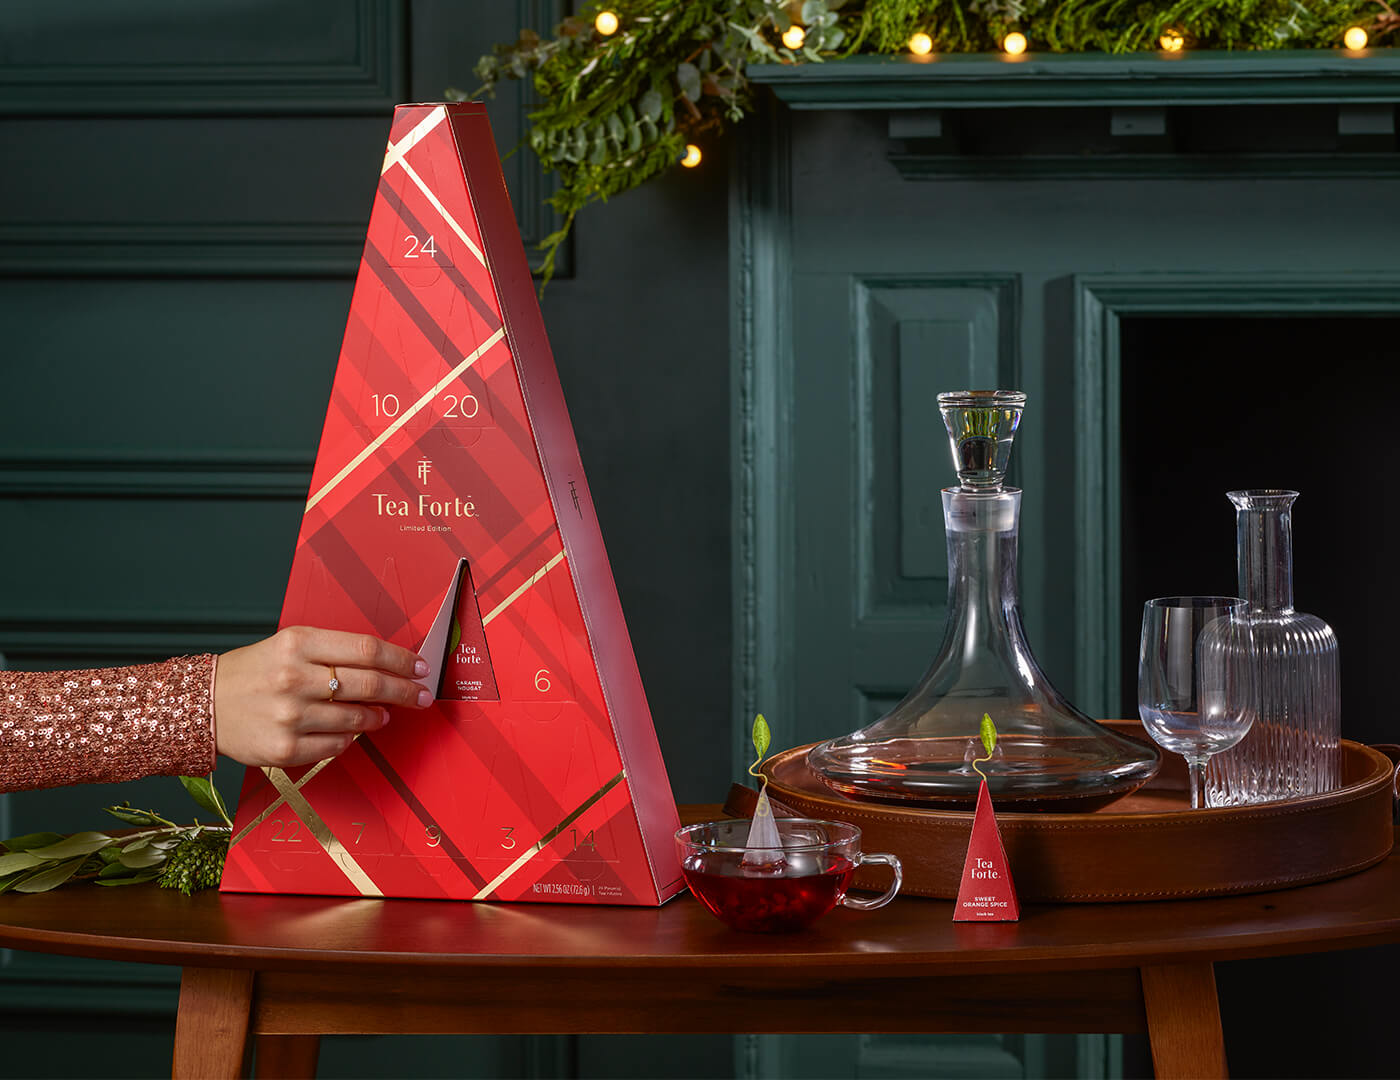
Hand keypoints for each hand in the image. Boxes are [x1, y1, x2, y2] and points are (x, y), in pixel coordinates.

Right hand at [214, 626, 430, 767]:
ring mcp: (289, 715)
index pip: (367, 649)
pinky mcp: (285, 749)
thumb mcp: (290, 645)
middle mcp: (294, 677)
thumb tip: (388, 668)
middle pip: (370, 684)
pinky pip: (338, 746)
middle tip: (421, 696)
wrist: (203, 704)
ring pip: (358, 719)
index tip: (419, 668)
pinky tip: (350, 731)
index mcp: (298, 643)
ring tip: (383, 714)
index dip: (401, 660)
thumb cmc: (255, 671)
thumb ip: (335, 652)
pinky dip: (351, 739)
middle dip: (405, 691)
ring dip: (378, 717)